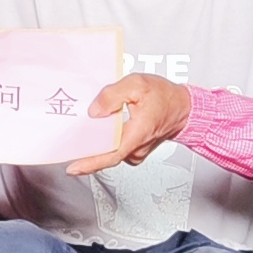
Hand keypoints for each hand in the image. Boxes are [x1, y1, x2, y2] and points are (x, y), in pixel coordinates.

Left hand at [60, 71, 190, 178]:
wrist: (184, 107)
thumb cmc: (164, 96)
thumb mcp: (137, 84)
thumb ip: (113, 95)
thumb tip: (95, 111)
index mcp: (138, 133)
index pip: (111, 154)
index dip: (91, 163)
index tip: (73, 168)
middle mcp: (137, 147)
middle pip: (106, 154)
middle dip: (86, 151)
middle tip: (68, 145)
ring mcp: (137, 151)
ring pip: (111, 150)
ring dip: (97, 143)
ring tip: (82, 133)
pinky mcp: (136, 150)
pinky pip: (117, 148)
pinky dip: (107, 141)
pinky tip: (100, 130)